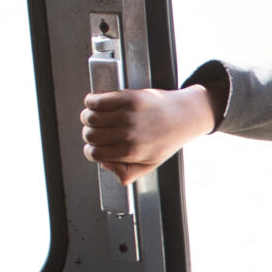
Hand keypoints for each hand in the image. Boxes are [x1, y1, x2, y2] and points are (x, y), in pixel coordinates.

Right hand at [82, 83, 218, 184]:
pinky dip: (91, 101)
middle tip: (93, 131)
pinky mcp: (128, 97)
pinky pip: (97, 100)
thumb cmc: (167, 139)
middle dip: (88, 134)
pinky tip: (94, 103)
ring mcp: (127, 115)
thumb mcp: (150, 164)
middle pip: (90, 135)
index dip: (91, 151)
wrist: (185, 116)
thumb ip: (127, 173)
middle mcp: (127, 134)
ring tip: (92, 117)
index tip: (93, 147)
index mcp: (130, 152)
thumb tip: (106, 166)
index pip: (95, 154)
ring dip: (87, 117)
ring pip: (90, 117)